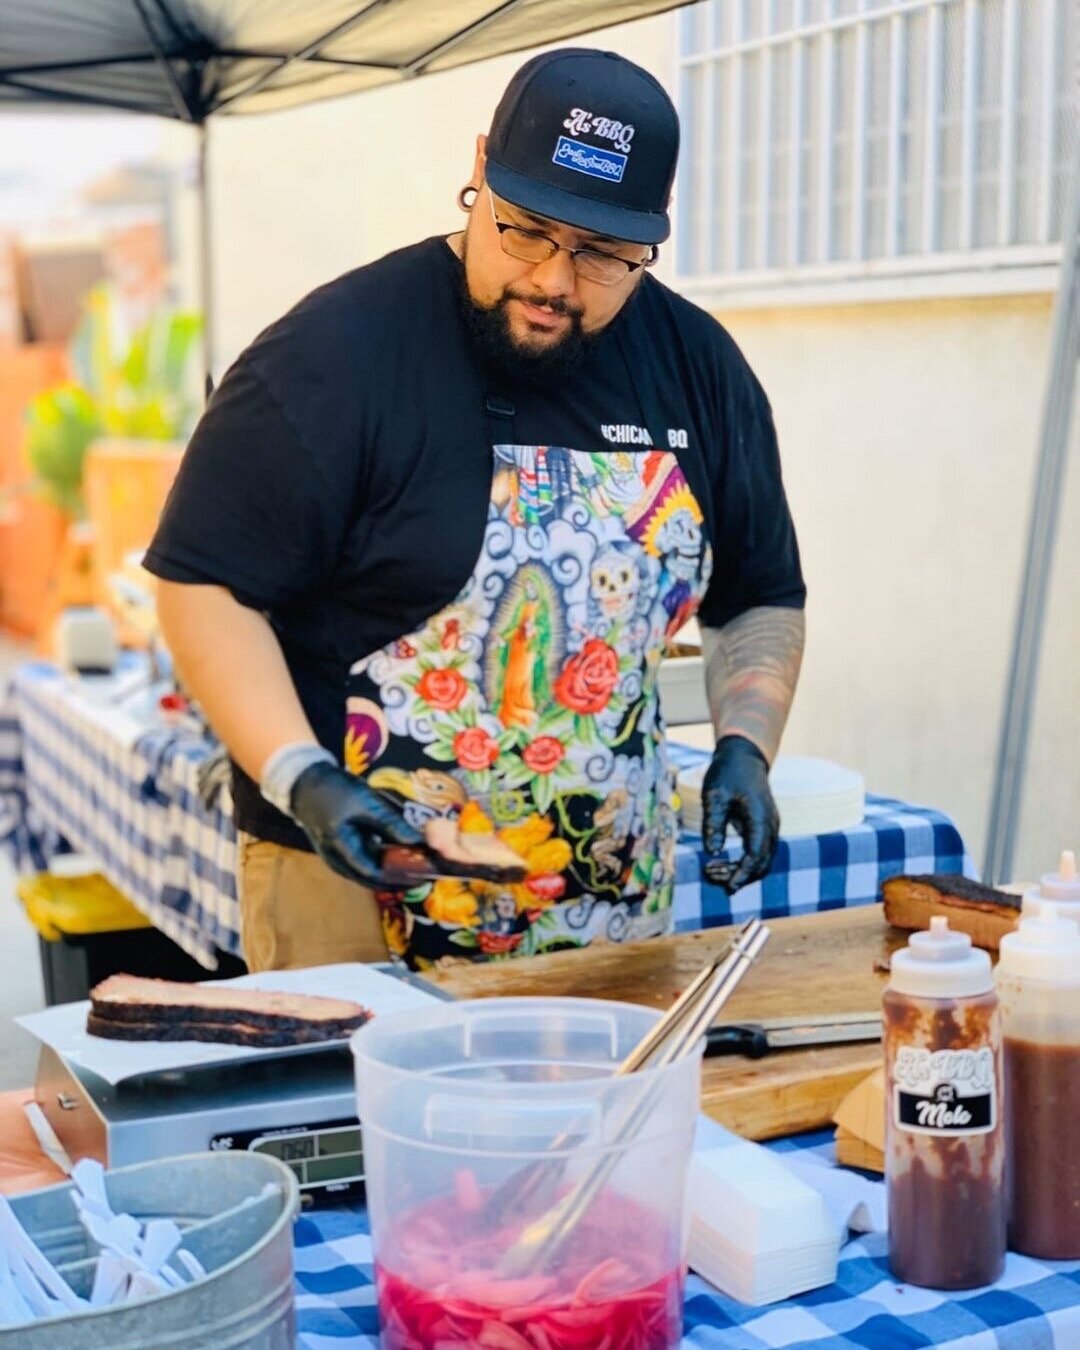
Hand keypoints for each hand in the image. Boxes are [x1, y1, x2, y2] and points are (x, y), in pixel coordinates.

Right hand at [289, 762, 425, 886]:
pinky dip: (385, 862)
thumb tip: (419, 843)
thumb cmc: (334, 791)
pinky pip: (367, 864)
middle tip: (429, 872)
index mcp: (342, 852)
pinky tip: (402, 854)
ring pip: (372, 874)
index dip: (403, 878)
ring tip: (419, 864)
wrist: (305, 783)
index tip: (426, 874)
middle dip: (403, 878)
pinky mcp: (343, 853)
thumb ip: (392, 824)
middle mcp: (339, 863)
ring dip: (395, 872)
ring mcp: (339, 860)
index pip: (377, 876)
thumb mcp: (366, 803)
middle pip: (375, 880)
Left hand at [701, 735, 778, 892]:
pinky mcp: (765, 828)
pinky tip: (724, 866)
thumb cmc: (727, 773)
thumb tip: (712, 852)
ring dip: (741, 872)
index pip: (756, 854)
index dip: (743, 873)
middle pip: (762, 863)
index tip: (728, 887)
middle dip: (739, 876)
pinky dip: (744, 864)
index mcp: (761, 817)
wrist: (744, 757)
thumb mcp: (714, 795)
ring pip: (762, 861)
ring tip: (712, 872)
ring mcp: (770, 827)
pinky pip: (759, 853)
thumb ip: (714, 824)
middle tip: (711, 877)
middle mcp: (771, 825)